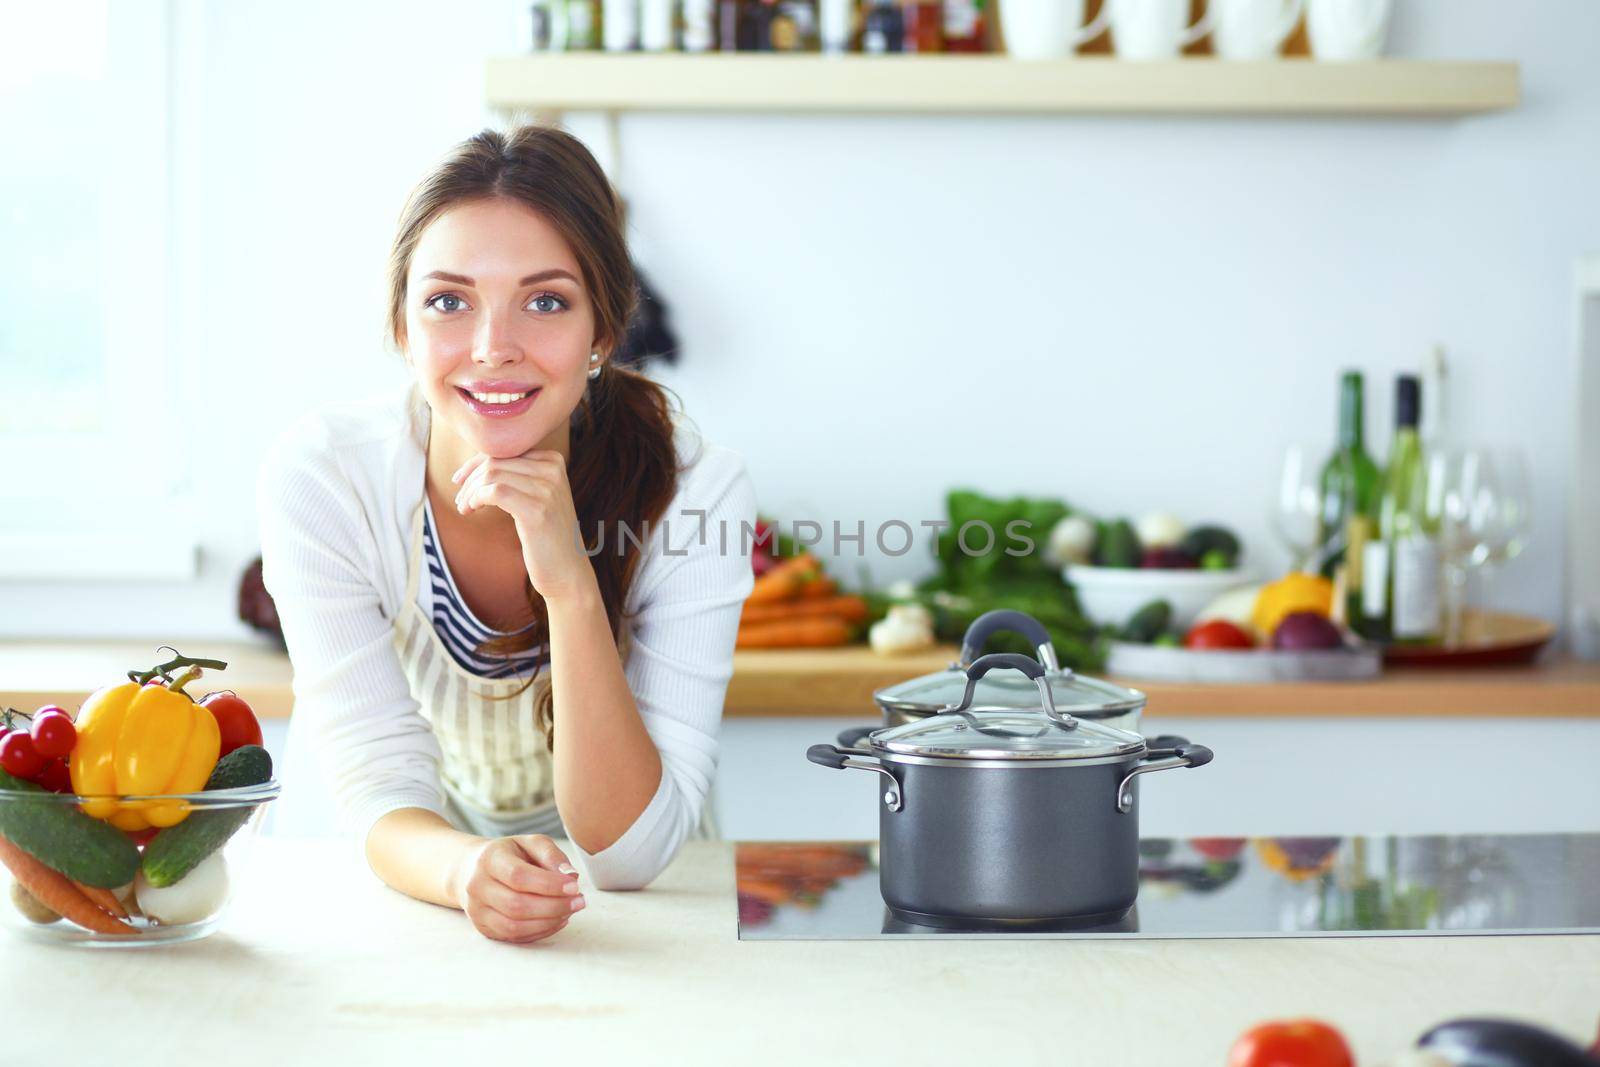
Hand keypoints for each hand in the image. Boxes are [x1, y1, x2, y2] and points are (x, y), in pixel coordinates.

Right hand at [451, 833, 584, 944]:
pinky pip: (514, 936)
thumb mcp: (530, 843)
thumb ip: (551, 855)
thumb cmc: (510, 855)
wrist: (471, 870)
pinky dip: (540, 931)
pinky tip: (557, 920)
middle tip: (580, 901)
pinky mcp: (483, 928)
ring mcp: (477, 910)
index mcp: (489, 859)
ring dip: (548, 922)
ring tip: (570, 910)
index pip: (519, 876)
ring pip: (514, 926)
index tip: (575, 886)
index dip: (549, 885)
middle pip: (517, 905)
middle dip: (554, 906)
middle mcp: (477, 886)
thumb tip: (571, 876)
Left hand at [452, 450, 595, 602]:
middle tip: (460, 500)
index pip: (504, 450)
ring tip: (464, 508)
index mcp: (553, 461)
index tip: (459, 480)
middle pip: (495, 461)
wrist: (567, 571)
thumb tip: (476, 463)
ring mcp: (547, 489)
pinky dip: (476, 499)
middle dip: (470, 479)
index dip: (475, 463)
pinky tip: (471, 510)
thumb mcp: (536, 497)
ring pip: (491, 475)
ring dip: (470, 492)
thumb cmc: (545, 536)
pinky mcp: (536, 510)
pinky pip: (494, 492)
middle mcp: (553, 470)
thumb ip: (517, 476)